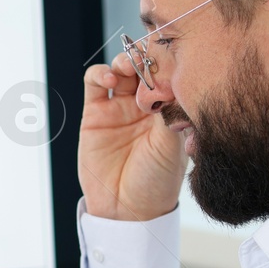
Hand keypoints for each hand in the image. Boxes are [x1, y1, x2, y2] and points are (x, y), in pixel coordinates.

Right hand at [77, 53, 185, 220]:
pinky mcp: (96, 113)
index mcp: (171, 108)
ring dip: (125, 61)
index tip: (173, 61)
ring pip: (122, 68)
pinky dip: (101, 73)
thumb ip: (171, 110)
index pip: (171, 72)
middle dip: (147, 57)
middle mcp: (147, 104)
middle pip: (146, 65)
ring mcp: (121, 107)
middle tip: (150, 62)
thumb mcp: (173, 144)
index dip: (170, 61)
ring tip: (129, 69)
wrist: (127, 210)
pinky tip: (110, 79)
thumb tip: (170, 77)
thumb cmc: (157, 181)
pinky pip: (95, 82)